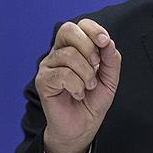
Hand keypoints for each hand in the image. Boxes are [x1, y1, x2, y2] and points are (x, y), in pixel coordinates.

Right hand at [35, 19, 120, 152]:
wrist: (82, 126)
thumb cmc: (93, 100)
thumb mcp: (110, 77)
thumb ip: (111, 58)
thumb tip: (107, 41)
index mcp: (74, 47)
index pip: (79, 25)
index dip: (93, 29)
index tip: (105, 41)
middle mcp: (59, 53)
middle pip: (68, 30)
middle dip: (88, 46)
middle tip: (96, 66)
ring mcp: (48, 66)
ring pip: (69, 55)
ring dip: (86, 73)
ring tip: (88, 87)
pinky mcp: (42, 81)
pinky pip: (63, 74)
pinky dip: (77, 86)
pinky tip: (77, 94)